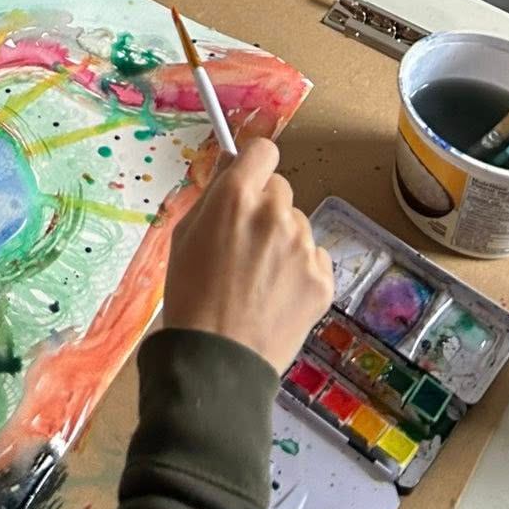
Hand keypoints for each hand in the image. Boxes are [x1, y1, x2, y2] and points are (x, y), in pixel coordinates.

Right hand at [162, 136, 332, 374]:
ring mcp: (304, 247)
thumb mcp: (184, 235)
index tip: (247, 180)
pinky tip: (278, 294)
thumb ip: (213, 195)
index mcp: (236, 197)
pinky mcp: (323, 279)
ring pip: (298, 225)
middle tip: (245, 243)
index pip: (263, 150)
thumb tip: (231, 164)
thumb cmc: (189, 295)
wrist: (218, 358)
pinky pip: (314, 257)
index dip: (254, 164)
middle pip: (280, 189)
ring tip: (260, 278)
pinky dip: (300, 270)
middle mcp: (275, 213)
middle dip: (264, 207)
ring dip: (283, 240)